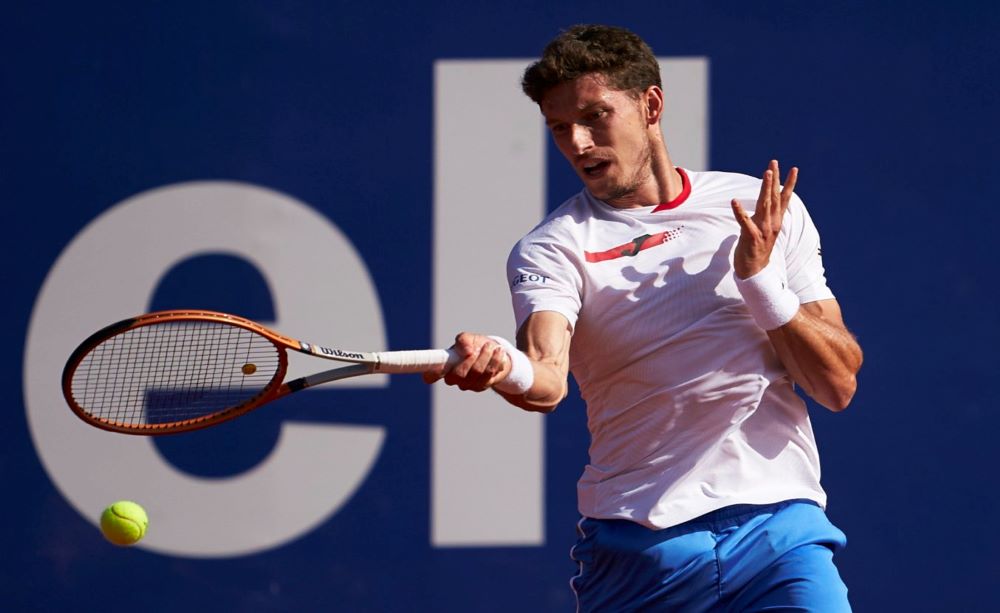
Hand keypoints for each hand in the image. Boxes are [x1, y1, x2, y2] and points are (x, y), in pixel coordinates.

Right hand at [422, 332, 510, 391]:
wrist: (492, 353)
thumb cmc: (474, 345)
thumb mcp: (467, 338)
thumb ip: (463, 341)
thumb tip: (467, 351)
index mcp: (444, 367)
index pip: (431, 375)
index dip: (431, 374)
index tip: (433, 371)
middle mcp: (453, 379)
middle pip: (459, 374)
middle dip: (472, 359)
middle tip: (481, 347)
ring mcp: (467, 385)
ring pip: (477, 373)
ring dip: (486, 357)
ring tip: (491, 346)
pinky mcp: (481, 386)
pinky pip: (489, 375)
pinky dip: (494, 361)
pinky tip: (498, 352)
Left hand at [731, 160, 797, 278]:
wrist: (755, 273)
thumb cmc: (756, 250)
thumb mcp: (763, 230)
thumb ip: (764, 217)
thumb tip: (763, 205)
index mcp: (775, 221)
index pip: (784, 199)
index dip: (789, 184)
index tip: (793, 169)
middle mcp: (772, 224)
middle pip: (774, 197)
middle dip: (774, 179)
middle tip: (773, 163)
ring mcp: (763, 230)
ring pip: (765, 205)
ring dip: (765, 188)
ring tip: (766, 173)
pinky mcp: (751, 238)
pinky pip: (744, 222)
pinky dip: (739, 211)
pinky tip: (734, 201)